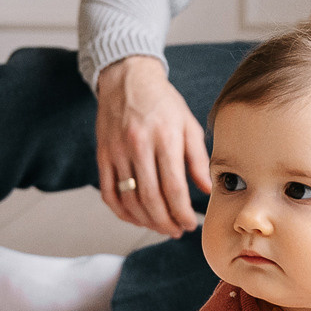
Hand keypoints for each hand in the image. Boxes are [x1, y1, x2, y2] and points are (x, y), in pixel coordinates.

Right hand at [96, 55, 209, 235]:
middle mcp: (139, 145)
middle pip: (151, 199)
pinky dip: (121, 211)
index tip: (190, 224)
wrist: (127, 79)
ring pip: (129, 199)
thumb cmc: (163, 102)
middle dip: (166, 222)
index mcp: (165, 138)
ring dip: (146, 221)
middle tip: (177, 232)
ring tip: (160, 227)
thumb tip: (208, 189)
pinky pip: (108, 192)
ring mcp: (117, 151)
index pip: (174, 188)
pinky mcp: (102, 154)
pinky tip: (136, 218)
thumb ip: (198, 158)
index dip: (182, 213)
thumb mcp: (188, 124)